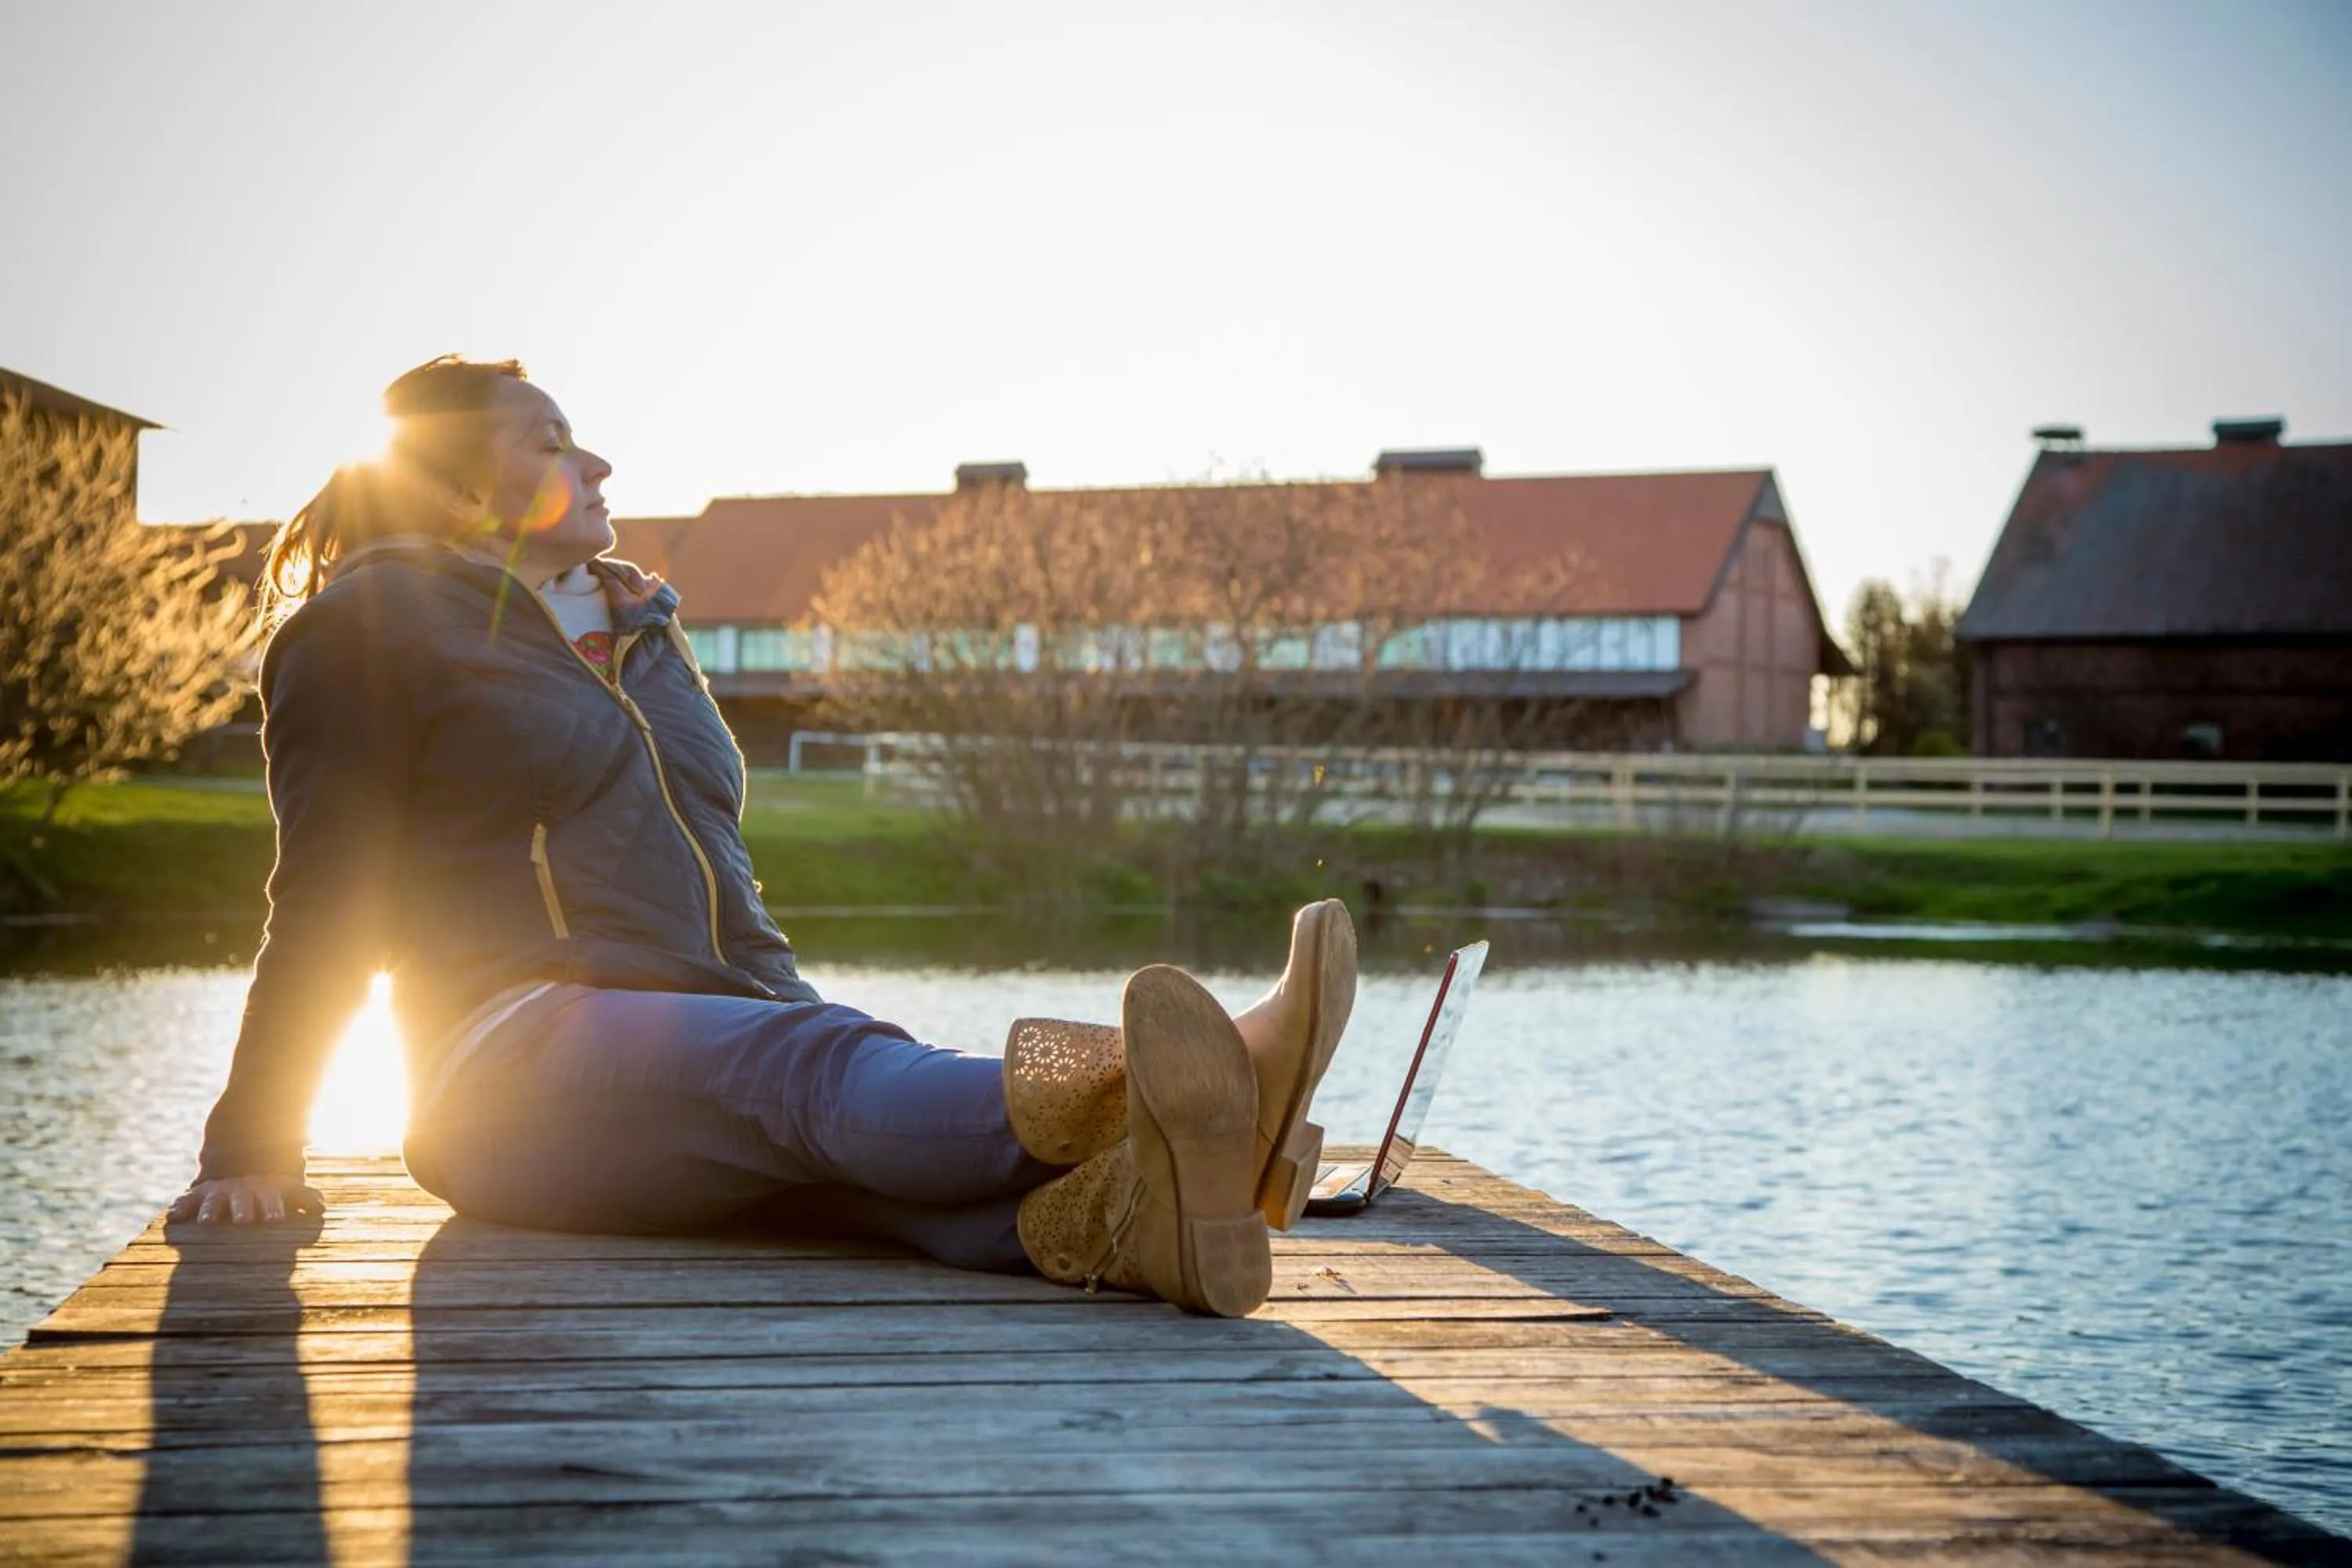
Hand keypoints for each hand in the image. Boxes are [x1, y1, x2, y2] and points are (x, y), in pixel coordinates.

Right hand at [168, 1175, 324, 1224]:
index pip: (271, 1198)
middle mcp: (240, 1190)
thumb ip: (305, 1197)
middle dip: (243, 1209)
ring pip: (213, 1200)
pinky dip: (179, 1208)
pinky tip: (172, 1218)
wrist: (237, 1163)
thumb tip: (320, 1208)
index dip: (274, 1207)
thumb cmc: (267, 1190)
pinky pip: (185, 1201)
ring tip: (206, 1222)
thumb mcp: (287, 1188)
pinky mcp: (197, 1196)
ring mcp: (218, 1192)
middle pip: (242, 1199)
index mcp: (264, 1190)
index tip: (276, 1219)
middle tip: (244, 1220)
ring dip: (210, 1210)